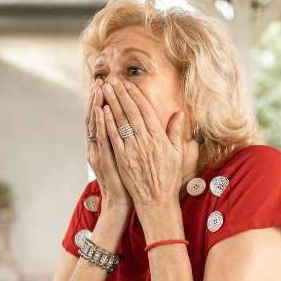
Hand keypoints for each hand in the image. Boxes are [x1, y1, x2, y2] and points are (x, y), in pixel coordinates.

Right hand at [85, 79, 132, 217]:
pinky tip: (101, 110)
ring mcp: (100, 152)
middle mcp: (100, 146)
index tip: (110, 85)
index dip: (107, 101)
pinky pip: (102, 138)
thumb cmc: (129, 182)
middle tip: (101, 80)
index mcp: (107, 144)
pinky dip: (100, 124)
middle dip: (100, 98)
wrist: (121, 203)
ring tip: (99, 88)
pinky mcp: (104, 159)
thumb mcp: (127, 159)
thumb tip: (135, 128)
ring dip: (98, 105)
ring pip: (97, 124)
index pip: (106, 118)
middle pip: (98, 117)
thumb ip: (130, 141)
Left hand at [100, 79, 185, 209]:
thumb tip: (179, 113)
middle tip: (113, 80)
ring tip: (105, 90)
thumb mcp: (177, 154)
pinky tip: (101, 111)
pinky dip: (107, 123)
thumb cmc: (168, 178)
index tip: (128, 84)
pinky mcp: (122, 159)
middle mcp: (145, 142)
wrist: (156, 200)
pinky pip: (113, 137)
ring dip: (112, 104)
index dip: (136, 96)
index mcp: (159, 139)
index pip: (146, 111)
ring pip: (120, 122)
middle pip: (131, 112)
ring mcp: (132, 150)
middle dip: (121, 94)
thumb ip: (175, 132)